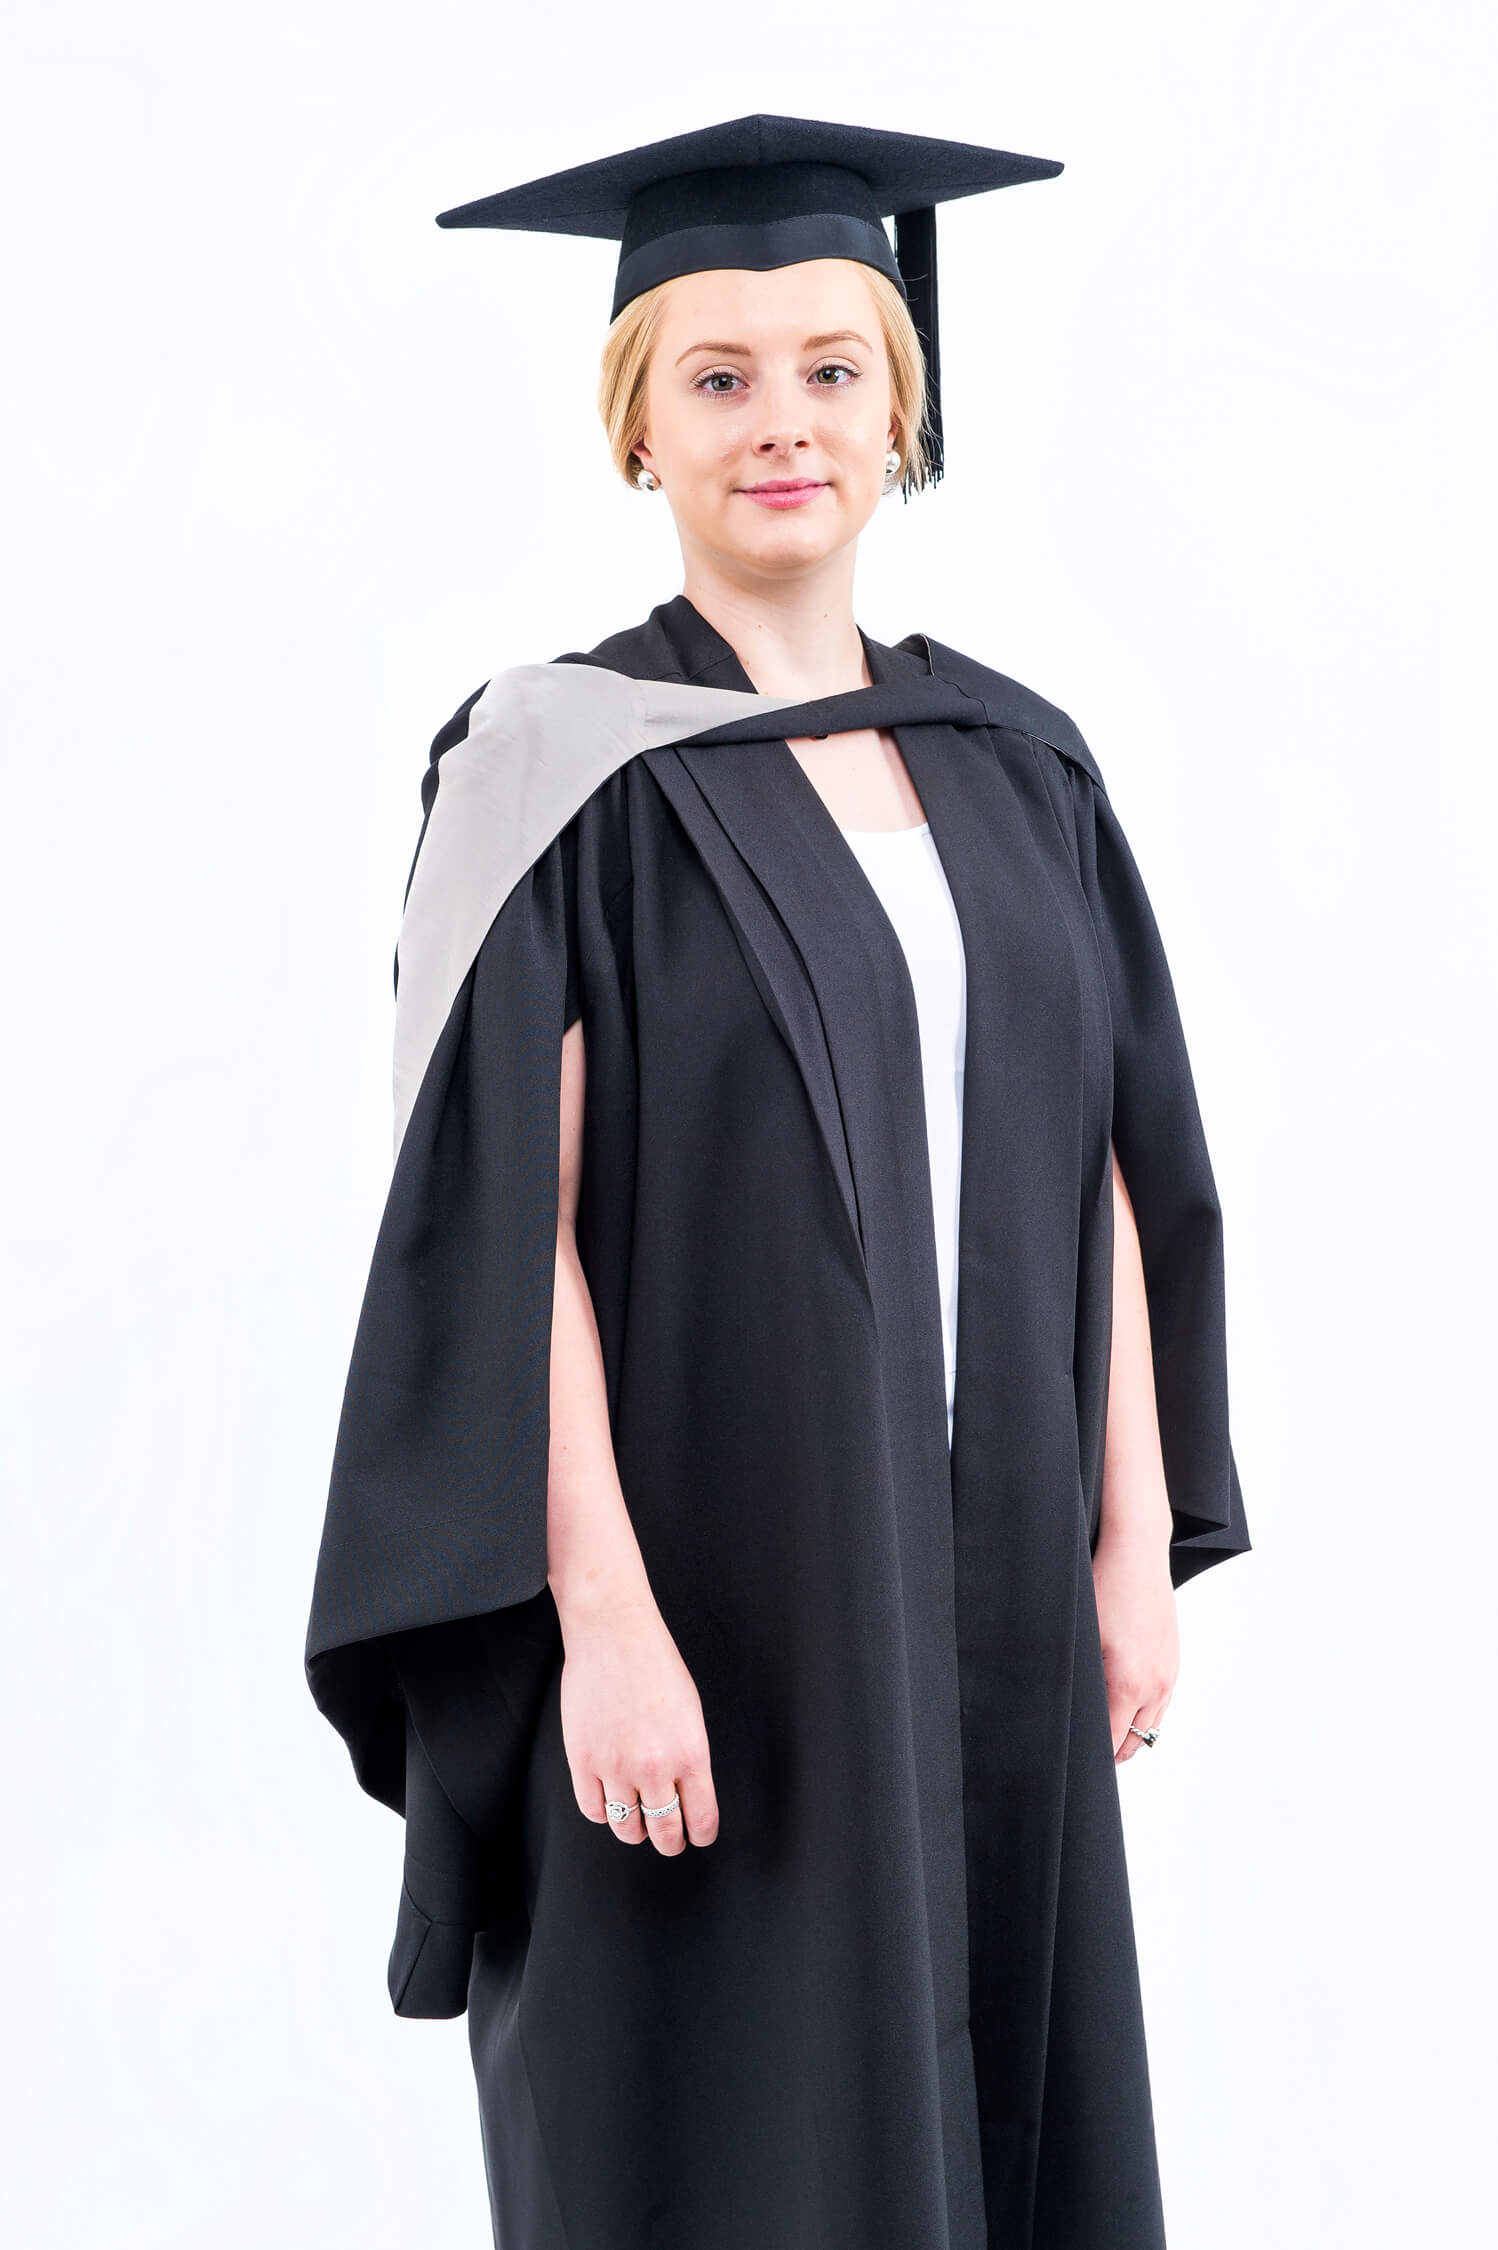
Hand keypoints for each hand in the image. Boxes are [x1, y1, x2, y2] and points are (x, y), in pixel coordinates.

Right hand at [556, 1584, 719, 1853]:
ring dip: (634, 1830)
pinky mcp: (582, 1760)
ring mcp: (615, 1765)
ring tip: (637, 1820)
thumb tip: (685, 1795)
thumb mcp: (690, 1713)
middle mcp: (654, 1766)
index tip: (698, 1836)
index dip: (701, 1834)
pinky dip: (603, 1812)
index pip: (701, 1819)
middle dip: (670, 1842)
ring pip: (626, 1828)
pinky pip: (593, 1809)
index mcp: (690, 1753)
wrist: (614, 1633)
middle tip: (669, 1839)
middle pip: (664, 1832)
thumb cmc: (655, 1664)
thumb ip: (689, 1758)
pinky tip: (610, 1800)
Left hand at [1091, 1534, 1178, 1764]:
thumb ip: (1077, 1682)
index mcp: (1127, 1684)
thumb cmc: (1102, 1588)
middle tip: (1084, 1756)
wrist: (1137, 1553)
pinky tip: (1123, 1705)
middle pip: (1133, 1742)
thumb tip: (1063, 1713)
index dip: (1091, 1760)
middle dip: (1110, 1753)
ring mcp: (1168, 1675)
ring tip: (1102, 1734)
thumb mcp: (1079, 1636)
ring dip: (1128, 1734)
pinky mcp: (1174, 1662)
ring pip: (1150, 1727)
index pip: (1110, 1743)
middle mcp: (1154, 1685)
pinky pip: (1161, 1704)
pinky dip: (1143, 1714)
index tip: (1072, 1764)